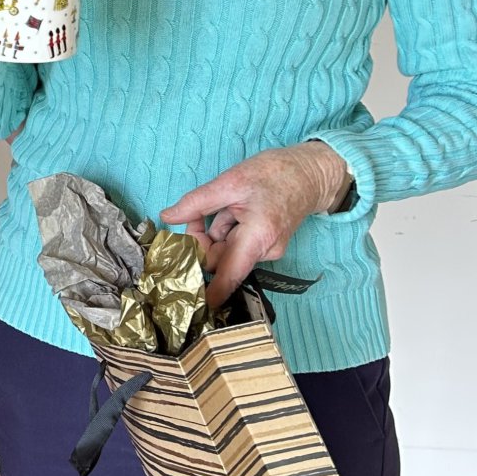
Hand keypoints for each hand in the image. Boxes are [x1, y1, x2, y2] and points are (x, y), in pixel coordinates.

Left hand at [161, 142, 350, 308]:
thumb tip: (167, 217)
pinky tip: (236, 210)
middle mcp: (264, 251)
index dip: (209, 293)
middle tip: (197, 213)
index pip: (228, 277)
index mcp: (257, 237)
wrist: (308, 173)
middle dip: (201, 240)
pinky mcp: (266, 246)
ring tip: (227, 205)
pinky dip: (228, 230)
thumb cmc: (274, 173)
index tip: (191, 302)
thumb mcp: (230, 182)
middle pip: (219, 260)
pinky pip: (237, 245)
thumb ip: (196, 203)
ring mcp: (267, 250)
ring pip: (226, 250)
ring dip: (215, 232)